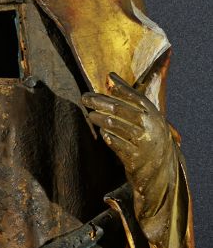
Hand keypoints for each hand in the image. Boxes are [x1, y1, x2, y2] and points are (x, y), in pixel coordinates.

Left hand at [82, 72, 175, 219]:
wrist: (162, 172)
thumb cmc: (149, 137)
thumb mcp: (147, 117)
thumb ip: (130, 98)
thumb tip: (110, 76)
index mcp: (154, 115)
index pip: (134, 97)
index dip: (120, 88)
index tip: (105, 80)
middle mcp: (149, 127)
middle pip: (118, 109)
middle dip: (98, 101)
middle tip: (84, 97)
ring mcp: (142, 142)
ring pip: (113, 125)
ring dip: (98, 118)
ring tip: (90, 115)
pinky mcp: (134, 158)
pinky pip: (114, 142)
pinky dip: (106, 135)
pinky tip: (102, 132)